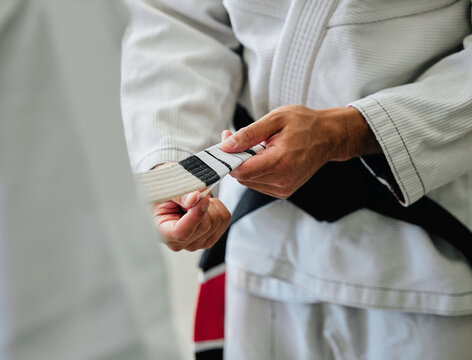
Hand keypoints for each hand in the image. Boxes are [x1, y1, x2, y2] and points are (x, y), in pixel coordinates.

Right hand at [153, 185, 229, 251]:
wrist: (167, 200)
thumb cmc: (163, 198)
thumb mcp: (166, 192)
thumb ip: (180, 195)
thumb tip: (195, 198)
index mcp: (164, 233)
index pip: (183, 233)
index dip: (195, 216)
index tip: (202, 199)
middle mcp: (181, 243)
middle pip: (205, 226)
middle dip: (203, 205)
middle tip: (192, 196)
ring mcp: (197, 243)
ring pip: (217, 221)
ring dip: (210, 205)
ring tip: (195, 202)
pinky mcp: (210, 238)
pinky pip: (224, 219)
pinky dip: (218, 207)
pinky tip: (204, 206)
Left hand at [220, 105, 379, 198]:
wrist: (329, 136)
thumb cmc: (305, 124)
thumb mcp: (276, 119)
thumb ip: (249, 134)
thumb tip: (226, 145)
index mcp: (280, 161)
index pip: (242, 171)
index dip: (229, 158)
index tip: (226, 142)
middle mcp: (283, 180)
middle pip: (243, 177)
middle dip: (235, 159)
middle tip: (237, 139)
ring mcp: (284, 188)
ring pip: (248, 182)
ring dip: (244, 166)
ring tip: (255, 147)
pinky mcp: (284, 191)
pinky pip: (258, 184)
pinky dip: (254, 172)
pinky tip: (263, 157)